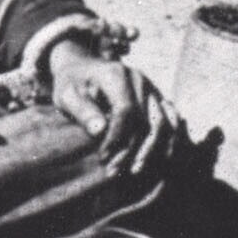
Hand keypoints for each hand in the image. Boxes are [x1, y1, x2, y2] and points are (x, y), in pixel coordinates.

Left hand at [47, 40, 176, 179]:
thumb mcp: (67, 94)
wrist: (84, 67)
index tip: (102, 156)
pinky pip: (171, 119)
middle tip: (113, 170)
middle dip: (131, 149)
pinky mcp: (155, 97)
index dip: (116, 137)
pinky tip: (161, 157)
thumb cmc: (73, 83)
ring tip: (135, 169)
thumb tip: (100, 131)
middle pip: (145, 119)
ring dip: (151, 149)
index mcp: (116, 74)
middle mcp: (138, 79)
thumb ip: (83, 110)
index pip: (125, 110)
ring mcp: (150, 87)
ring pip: (161, 122)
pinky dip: (170, 139)